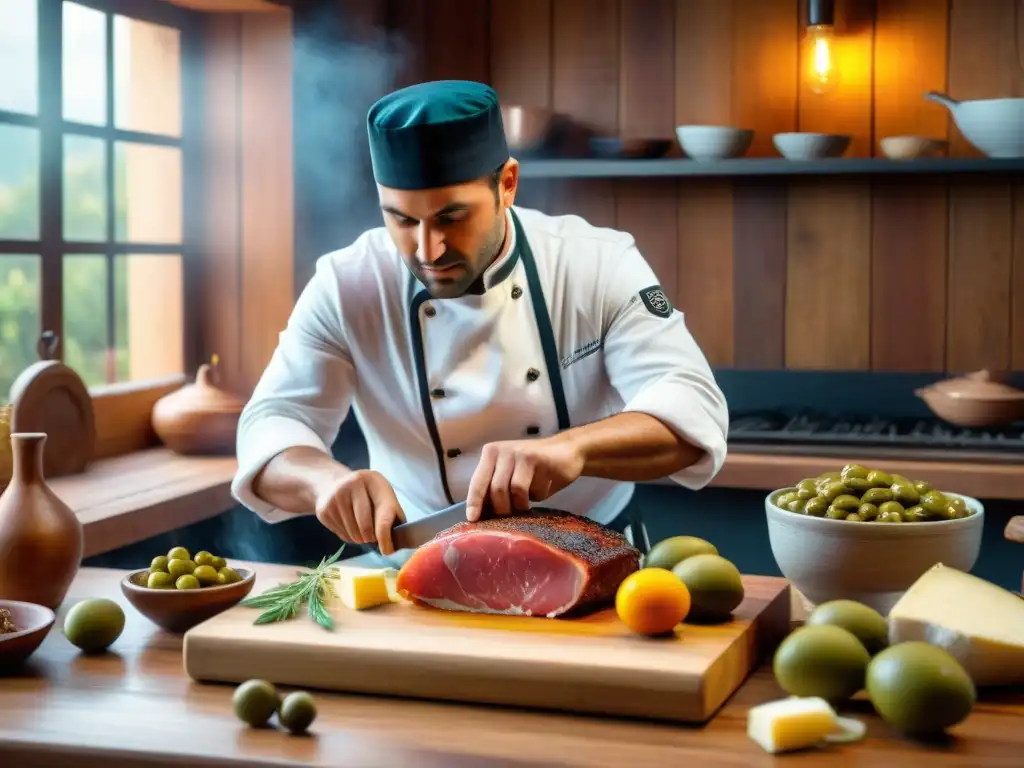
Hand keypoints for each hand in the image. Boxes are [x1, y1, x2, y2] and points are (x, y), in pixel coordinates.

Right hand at [313, 469, 406, 554]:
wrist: (332, 483)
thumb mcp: (382, 495)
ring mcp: (335, 497)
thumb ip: (392, 514)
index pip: (383, 514)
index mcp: (373, 480)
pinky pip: (340, 534)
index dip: (385, 536)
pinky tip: (348, 525)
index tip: (387, 550)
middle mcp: (352, 485)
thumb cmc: (366, 493)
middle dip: (371, 538)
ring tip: (361, 531)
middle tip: (372, 537)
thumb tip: (395, 543)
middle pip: (366, 527)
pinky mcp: (323, 510)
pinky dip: (347, 536)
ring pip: (352, 533)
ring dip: (359, 539)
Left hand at [465, 436, 584, 521]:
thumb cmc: (534, 470)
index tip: (472, 519)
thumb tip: (480, 515)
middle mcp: (502, 450)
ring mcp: (520, 452)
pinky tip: (543, 488)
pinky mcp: (538, 458)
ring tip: (526, 506)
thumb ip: (495, 488)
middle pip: (496, 489)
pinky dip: (537, 495)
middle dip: (503, 509)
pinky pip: (533, 488)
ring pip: (514, 489)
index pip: (477, 481)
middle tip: (511, 516)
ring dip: (521, 504)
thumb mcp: (510, 476)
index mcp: (490, 453)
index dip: (474, 502)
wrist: (567, 452)